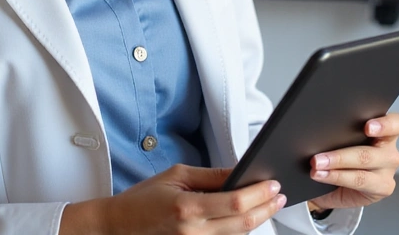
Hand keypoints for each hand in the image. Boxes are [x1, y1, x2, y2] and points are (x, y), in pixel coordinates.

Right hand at [60, 164, 285, 234]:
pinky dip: (239, 229)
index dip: (260, 194)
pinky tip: (246, 217)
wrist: (119, 226)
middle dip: (266, 208)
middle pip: (243, 223)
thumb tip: (239, 171)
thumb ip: (211, 176)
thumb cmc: (143, 199)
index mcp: (188, 208)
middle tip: (279, 195)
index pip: (236, 202)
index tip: (273, 184)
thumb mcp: (176, 176)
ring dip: (257, 219)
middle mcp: (194, 232)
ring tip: (268, 204)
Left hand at [306, 112, 398, 212]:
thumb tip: (317, 126)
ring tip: (318, 167)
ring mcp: (388, 170)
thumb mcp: (343, 138)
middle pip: (371, 151)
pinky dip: (337, 178)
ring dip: (337, 166)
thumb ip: (340, 130)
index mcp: (385, 131)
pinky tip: (323, 176)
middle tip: (318, 158)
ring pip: (365, 165)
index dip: (385, 124)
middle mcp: (389, 150)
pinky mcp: (384, 187)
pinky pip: (360, 181)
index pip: (396, 124)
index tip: (368, 127)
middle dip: (341, 155)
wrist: (337, 184)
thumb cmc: (342, 156)